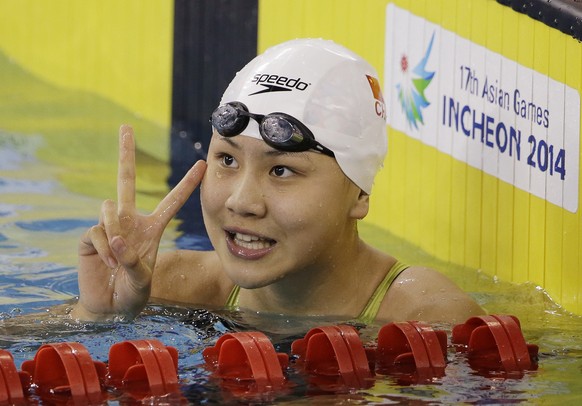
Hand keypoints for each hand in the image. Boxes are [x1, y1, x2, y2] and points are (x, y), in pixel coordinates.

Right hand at [71, 125, 205, 320]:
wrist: (108, 308)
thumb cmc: (132, 294)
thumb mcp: (143, 281)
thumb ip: (134, 263)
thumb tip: (119, 239)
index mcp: (152, 228)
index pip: (172, 201)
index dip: (187, 184)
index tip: (203, 163)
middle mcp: (130, 221)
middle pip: (126, 180)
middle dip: (126, 153)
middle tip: (126, 127)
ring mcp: (109, 226)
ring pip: (109, 208)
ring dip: (115, 234)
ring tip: (117, 262)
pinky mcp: (90, 236)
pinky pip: (97, 230)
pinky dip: (105, 248)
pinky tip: (108, 263)